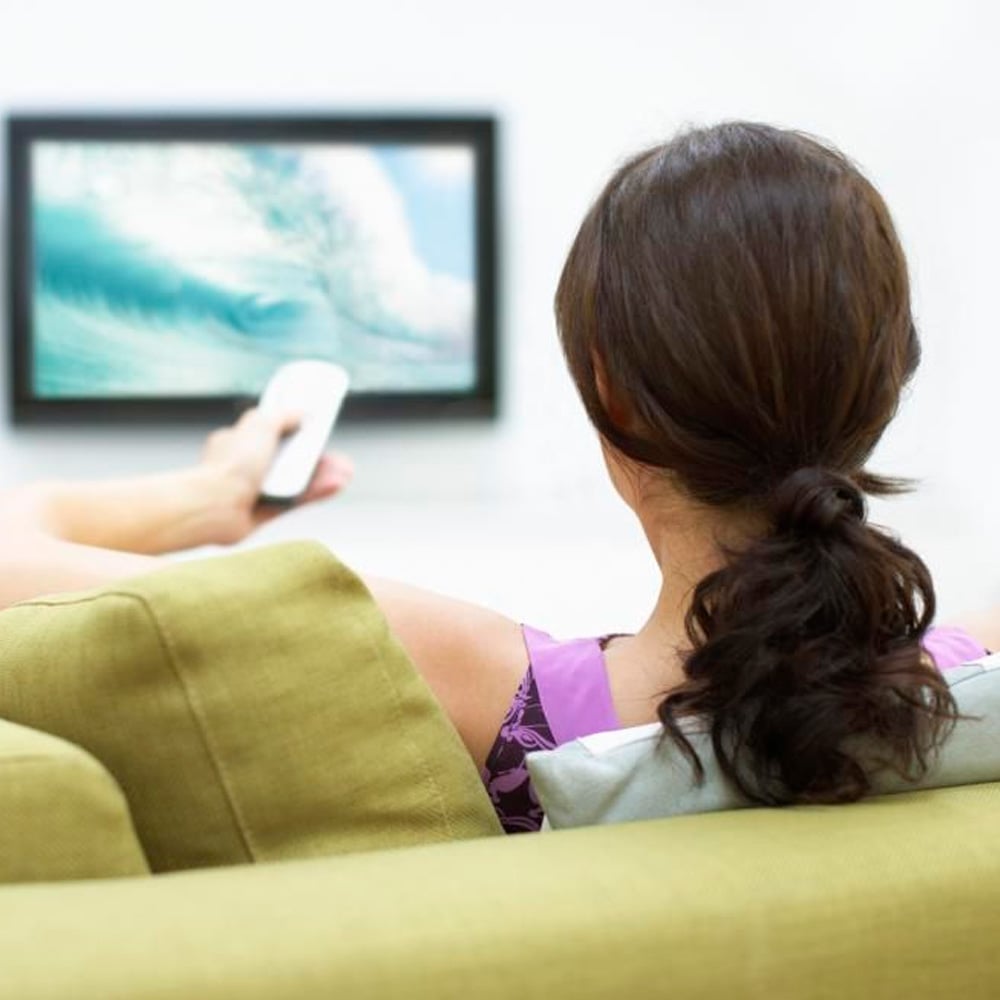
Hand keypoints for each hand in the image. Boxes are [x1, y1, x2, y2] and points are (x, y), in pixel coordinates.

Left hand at [199, 407, 353, 542]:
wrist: (216, 507)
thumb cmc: (231, 465)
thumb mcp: (259, 424)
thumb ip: (282, 415)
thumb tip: (300, 413)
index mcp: (238, 442)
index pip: (273, 432)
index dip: (297, 431)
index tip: (318, 429)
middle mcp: (247, 466)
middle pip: (290, 458)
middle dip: (318, 457)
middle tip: (340, 456)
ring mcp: (256, 490)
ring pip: (297, 481)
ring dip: (324, 476)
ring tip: (346, 473)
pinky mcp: (266, 512)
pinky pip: (297, 500)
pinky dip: (317, 493)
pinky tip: (337, 486)